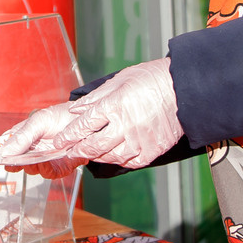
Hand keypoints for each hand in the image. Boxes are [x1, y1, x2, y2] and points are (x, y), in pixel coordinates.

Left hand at [0, 58, 180, 173]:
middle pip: (92, 145)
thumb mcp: (119, 82)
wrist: (185, 92)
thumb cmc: (151, 80)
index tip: (57, 142)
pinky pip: (126, 161)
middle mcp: (124, 126)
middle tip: (66, 150)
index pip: (84, 125)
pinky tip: (112, 151)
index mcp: (114, 105)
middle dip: (76, 149)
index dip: (68, 135)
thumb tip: (76, 110)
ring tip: (88, 149)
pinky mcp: (148, 153)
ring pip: (107, 156)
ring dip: (95, 154)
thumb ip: (95, 99)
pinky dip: (116, 158)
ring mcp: (137, 141)